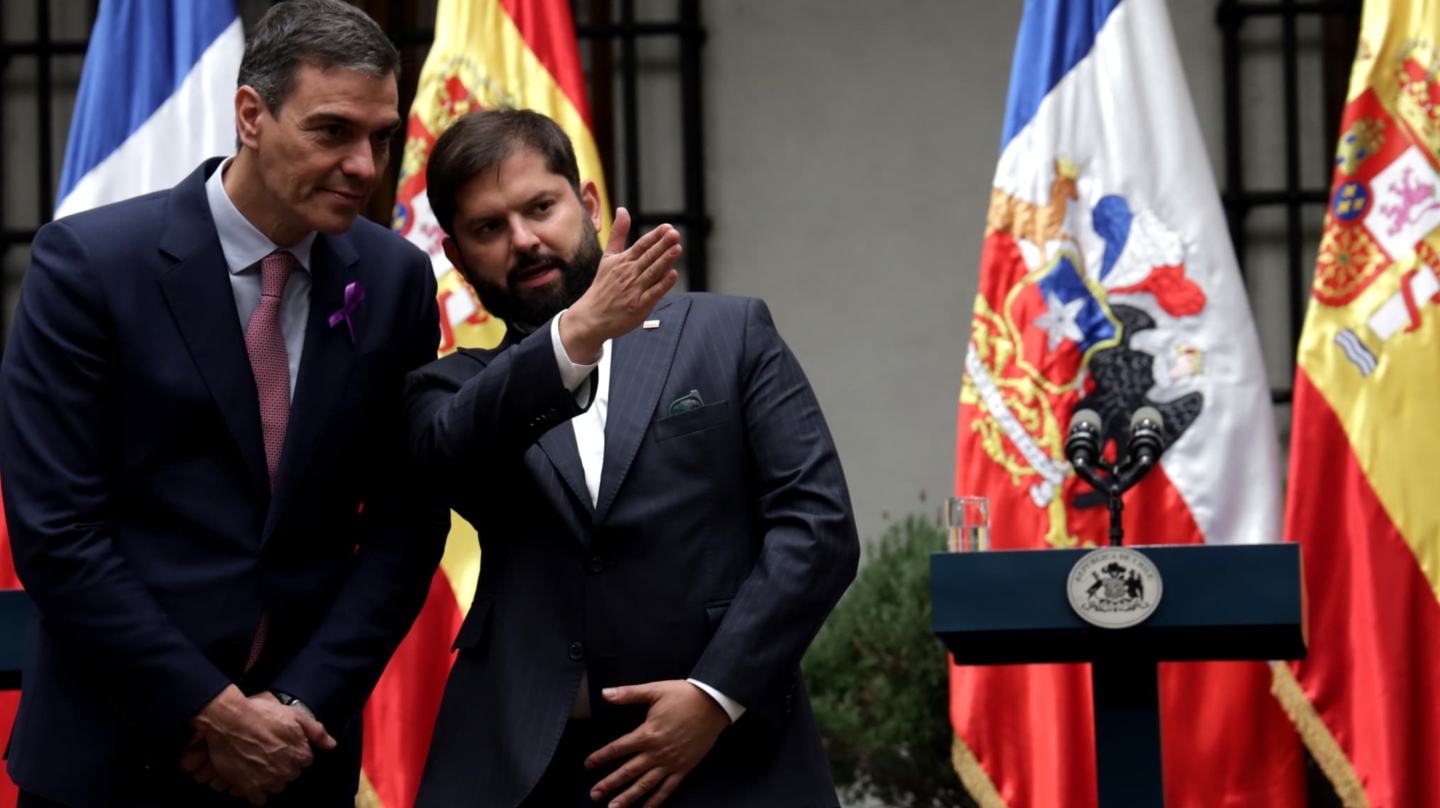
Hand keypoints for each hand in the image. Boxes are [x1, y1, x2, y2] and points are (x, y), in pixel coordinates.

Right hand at [185, 686, 336, 804]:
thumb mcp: (295, 715)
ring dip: (270, 779)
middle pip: (290, 774)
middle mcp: (287, 771)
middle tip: (268, 753)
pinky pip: (259, 799)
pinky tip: (250, 779)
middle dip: (283, 766)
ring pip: (276, 787)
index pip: (305, 761)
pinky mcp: (249, 788)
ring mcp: (268, 781)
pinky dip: (255, 791)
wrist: (230, 721)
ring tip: (258, 764)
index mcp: (301, 755)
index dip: (294, 752)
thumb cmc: (263, 715)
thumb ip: (316, 732)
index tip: (283, 744)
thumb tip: (332, 745)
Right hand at [561, 207, 680, 361]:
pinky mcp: (638, 306)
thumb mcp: (608, 256)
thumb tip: (623, 209)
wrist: (592, 316)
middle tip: (675, 234)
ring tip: (677, 249)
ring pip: (652, 273)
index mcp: (623, 261)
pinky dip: (662, 284)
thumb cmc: (603, 286)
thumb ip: (618, 233)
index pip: (641, 246)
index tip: (668, 227)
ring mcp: (634, 290)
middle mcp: (628, 274)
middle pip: (648, 257)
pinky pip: (653, 293)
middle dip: (662, 245)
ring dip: (665, 261)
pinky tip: (673, 275)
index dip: (655, 236)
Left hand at [585, 680, 729, 807]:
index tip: (588, 765)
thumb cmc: (684, 695)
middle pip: (628, 772)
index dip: (601, 757)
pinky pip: (668, 788)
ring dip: (628, 797)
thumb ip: (628, 694)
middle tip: (594, 795)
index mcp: (647, 733)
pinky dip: (656, 801)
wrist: (714, 704)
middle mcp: (657, 752)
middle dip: (610, 784)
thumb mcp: (654, 690)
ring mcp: (671, 763)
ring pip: (646, 785)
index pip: (618, 748)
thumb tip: (605, 693)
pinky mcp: (684, 768)